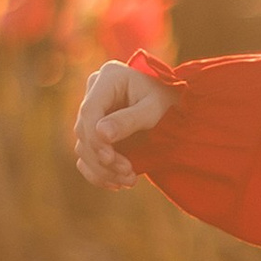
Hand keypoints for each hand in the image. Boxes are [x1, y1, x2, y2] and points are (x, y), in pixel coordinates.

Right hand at [74, 59, 172, 191]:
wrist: (176, 108)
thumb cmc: (169, 102)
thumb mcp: (154, 109)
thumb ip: (129, 120)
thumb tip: (101, 134)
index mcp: (109, 77)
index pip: (89, 110)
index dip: (95, 137)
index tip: (110, 158)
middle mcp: (95, 91)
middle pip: (84, 130)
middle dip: (103, 157)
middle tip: (128, 173)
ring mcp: (92, 112)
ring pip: (83, 145)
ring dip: (102, 169)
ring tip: (129, 179)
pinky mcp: (94, 131)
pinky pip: (86, 155)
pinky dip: (98, 172)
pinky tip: (116, 183)